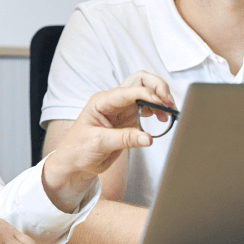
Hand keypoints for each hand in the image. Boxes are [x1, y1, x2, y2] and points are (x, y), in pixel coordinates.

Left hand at [42, 70, 173, 209]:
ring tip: (169, 112)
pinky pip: (147, 108)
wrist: (75, 162)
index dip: (147, 94)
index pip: (129, 90)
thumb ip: (125, 139)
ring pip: (146, 92)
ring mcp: (122, 109)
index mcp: (102, 101)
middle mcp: (114, 101)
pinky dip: (158, 110)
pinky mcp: (129, 119)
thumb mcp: (99, 143)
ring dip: (160, 98)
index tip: (161, 105)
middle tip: (169, 103)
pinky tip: (162, 118)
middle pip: (140, 81)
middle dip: (157, 87)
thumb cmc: (78, 149)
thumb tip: (148, 138)